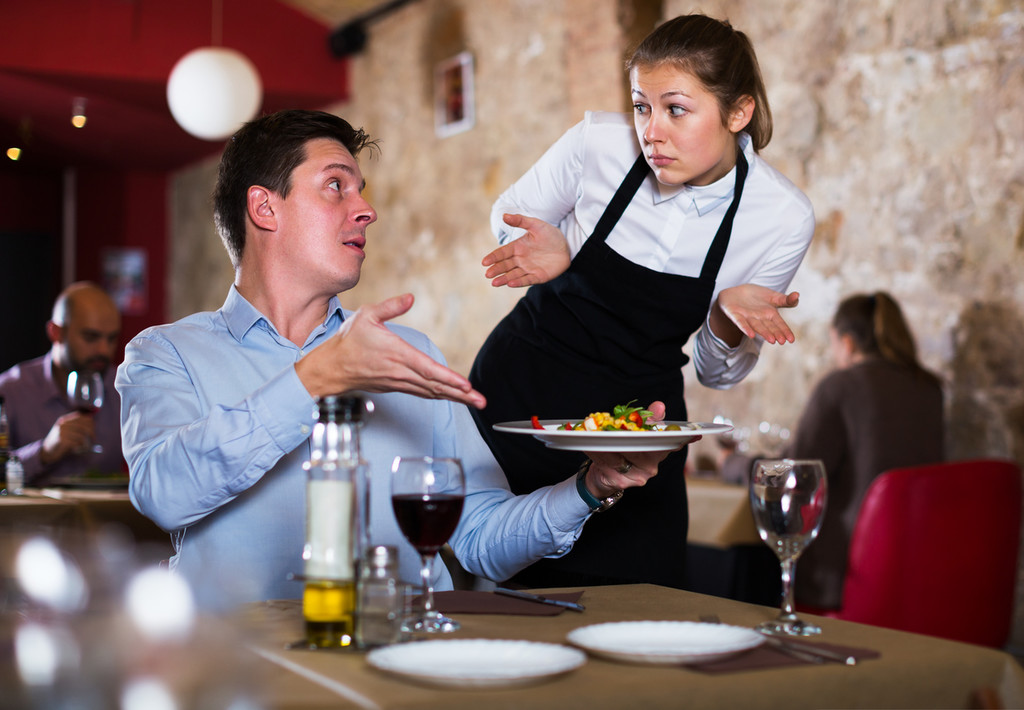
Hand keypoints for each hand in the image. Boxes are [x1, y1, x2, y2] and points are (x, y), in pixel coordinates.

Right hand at [40, 411, 95, 463]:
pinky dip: (80, 447)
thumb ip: (78, 426)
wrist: (47, 451)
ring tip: (85, 447)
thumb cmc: (61, 441)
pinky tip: (78, 450)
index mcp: (65, 419)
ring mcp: (61, 432)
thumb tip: (93, 424)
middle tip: (94, 440)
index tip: (94, 430)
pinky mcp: (61, 440)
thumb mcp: (67, 430)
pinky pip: (77, 443)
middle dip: (91, 434)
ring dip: (86, 443)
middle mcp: (63, 424)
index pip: (83, 417)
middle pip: (84, 426)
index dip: (91, 423)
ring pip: (82, 436)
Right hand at [295, 293, 486, 408]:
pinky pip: (422, 393)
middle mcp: (400, 372)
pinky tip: (452, 396)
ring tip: (475, 402)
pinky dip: (439, 395)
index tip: (466, 385)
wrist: (330, 368)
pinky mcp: (396, 387)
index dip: (448, 378)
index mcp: (396, 354)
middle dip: (460, 395)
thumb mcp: (366, 315)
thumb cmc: (348, 341)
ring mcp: (398, 382)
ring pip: (431, 392)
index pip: (427, 369)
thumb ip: (390, 306)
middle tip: (481, 401)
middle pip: (435, 386)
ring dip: (454, 398)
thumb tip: (410, 297)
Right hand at [482, 213, 570, 287]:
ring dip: (504, 279)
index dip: (493, 257)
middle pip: (505, 265)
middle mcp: (520, 259)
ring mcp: (529, 269)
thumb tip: (504, 215)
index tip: (484, 262)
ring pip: (513, 275)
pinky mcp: (539, 276)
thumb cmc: (550, 234)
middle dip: (496, 270)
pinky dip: (519, 282)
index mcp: (517, 247)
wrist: (567, 245)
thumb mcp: (535, 224)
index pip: (502, 253)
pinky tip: (510, 283)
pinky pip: (527, 280)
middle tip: (488, 274)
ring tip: (495, 283)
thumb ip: (520, 221)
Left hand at [583, 401, 673, 496]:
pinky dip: (596, 452)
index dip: (679, 438)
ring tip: (595, 432)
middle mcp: (650, 467)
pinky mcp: (620, 482)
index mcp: (658, 453)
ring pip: (621, 455)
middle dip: (628, 436)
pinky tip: (589, 445)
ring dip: (606, 443)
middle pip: (641, 448)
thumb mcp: (636, 434)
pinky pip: (606, 463)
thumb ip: (647, 419)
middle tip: (618, 426)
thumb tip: (659, 406)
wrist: (604, 477)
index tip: (692, 433)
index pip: (670, 444)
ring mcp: (636, 477)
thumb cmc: (623, 451)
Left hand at [710, 284, 800, 346]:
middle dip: (775, 333)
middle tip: (781, 341)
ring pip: (756, 326)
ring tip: (771, 340)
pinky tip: (750, 334)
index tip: (791, 340)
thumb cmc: (757, 297)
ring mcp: (747, 317)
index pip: (779, 324)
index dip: (785, 331)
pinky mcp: (734, 314)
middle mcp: (759, 319)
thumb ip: (785, 299)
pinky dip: (745, 328)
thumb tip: (797, 294)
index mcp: (770, 315)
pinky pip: (740, 322)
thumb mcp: (773, 296)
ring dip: (763, 332)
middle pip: (768, 327)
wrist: (737, 293)